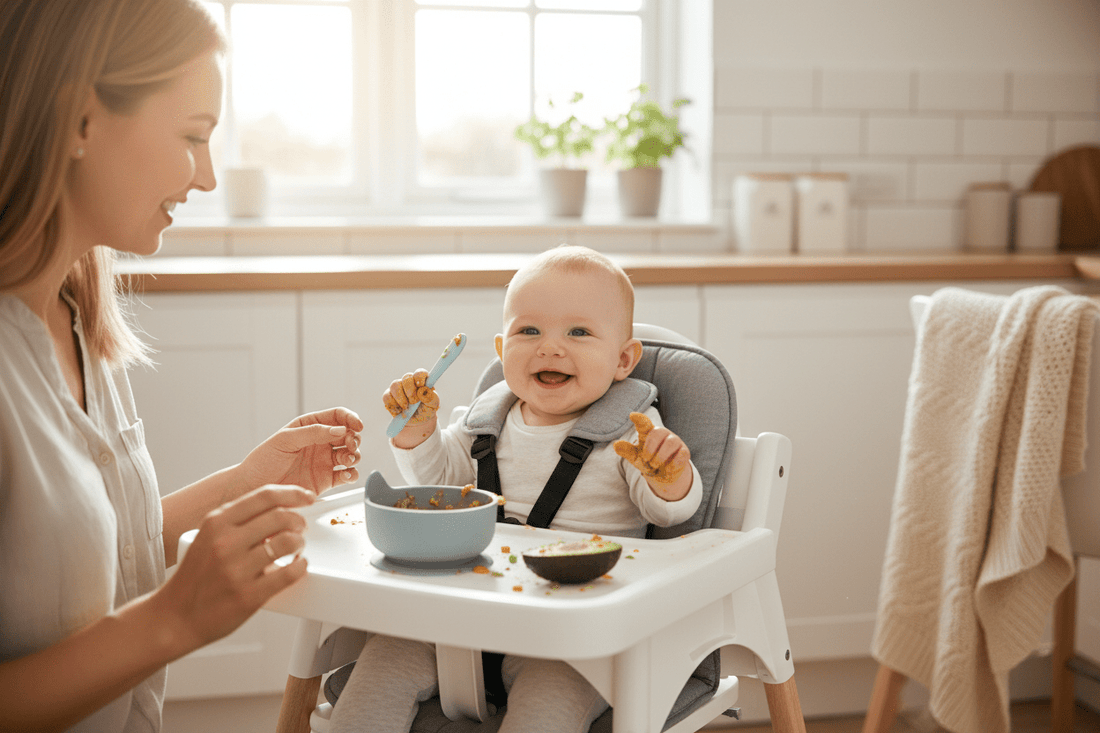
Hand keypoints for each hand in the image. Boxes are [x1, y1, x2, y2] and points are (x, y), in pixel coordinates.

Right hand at [154, 485, 313, 648]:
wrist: (174, 617)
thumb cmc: (196, 577)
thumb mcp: (207, 537)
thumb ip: (238, 522)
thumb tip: (279, 509)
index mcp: (216, 523)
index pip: (265, 496)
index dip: (293, 493)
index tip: (306, 497)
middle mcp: (225, 542)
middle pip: (281, 517)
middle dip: (299, 521)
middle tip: (300, 528)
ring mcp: (236, 570)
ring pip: (288, 542)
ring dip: (300, 543)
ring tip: (296, 548)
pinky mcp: (248, 596)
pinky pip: (290, 573)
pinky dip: (301, 566)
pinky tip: (297, 566)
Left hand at [238, 408, 363, 495]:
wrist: (252, 487)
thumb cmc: (263, 460)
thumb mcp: (285, 439)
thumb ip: (313, 433)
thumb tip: (340, 430)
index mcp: (310, 426)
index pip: (337, 416)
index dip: (350, 418)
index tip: (357, 425)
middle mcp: (320, 443)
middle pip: (349, 435)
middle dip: (354, 438)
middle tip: (350, 445)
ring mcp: (324, 462)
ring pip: (351, 455)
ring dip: (355, 456)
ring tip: (347, 460)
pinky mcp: (326, 481)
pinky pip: (347, 475)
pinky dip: (352, 474)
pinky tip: (346, 474)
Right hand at [382, 369, 439, 428]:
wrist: (418, 422)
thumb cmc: (427, 410)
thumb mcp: (433, 405)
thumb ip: (431, 397)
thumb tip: (424, 391)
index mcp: (421, 381)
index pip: (420, 373)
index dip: (419, 376)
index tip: (420, 385)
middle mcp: (409, 382)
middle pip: (406, 377)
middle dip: (410, 389)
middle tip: (414, 401)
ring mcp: (398, 388)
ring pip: (394, 385)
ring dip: (401, 397)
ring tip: (407, 407)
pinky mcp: (389, 396)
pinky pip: (387, 396)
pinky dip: (393, 404)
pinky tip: (399, 410)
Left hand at [614, 412, 691, 496]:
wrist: (663, 474)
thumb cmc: (648, 460)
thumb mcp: (636, 457)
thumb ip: (627, 451)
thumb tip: (616, 445)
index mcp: (649, 433)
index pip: (644, 423)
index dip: (639, 419)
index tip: (632, 415)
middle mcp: (663, 434)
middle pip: (658, 431)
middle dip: (650, 447)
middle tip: (646, 459)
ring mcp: (675, 442)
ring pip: (671, 442)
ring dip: (661, 456)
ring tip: (654, 465)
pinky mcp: (684, 452)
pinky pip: (682, 454)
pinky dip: (672, 464)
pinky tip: (667, 470)